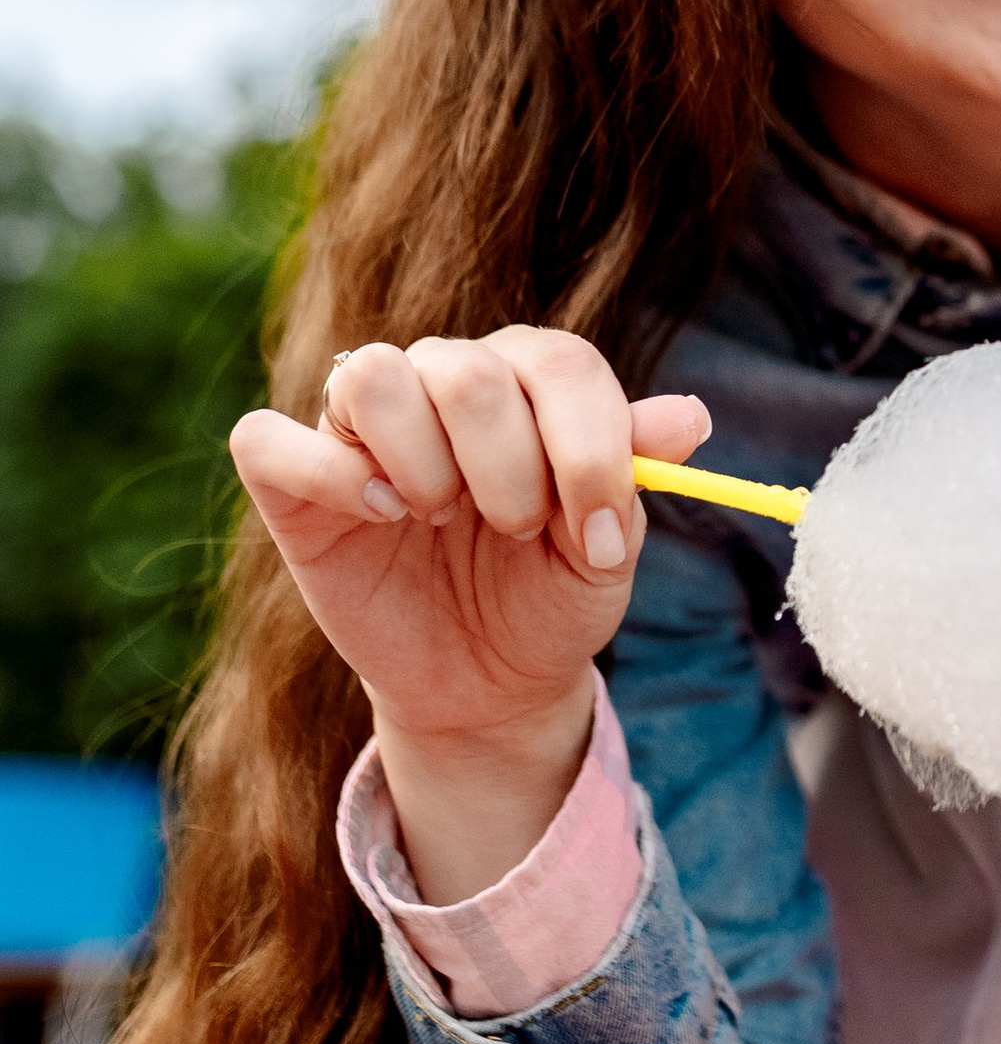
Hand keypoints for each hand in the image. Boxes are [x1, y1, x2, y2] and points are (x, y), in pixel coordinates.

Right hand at [231, 329, 711, 900]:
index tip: (601, 539)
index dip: (588, 448)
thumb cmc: (548, 597)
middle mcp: (440, 379)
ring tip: (443, 519)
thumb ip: (631, 474)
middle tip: (517, 530)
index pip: (560, 361)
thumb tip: (690, 419)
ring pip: (373, 376)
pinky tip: (381, 515)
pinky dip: (331, 473)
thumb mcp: (606, 548)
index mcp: (528, 380)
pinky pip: (267, 438)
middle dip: (508, 469)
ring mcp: (359, 425)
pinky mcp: (290, 480)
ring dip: (425, 464)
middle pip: (465, 369)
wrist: (487, 682)